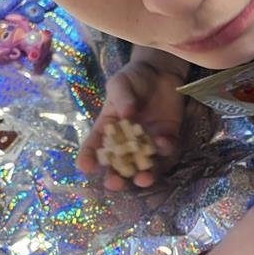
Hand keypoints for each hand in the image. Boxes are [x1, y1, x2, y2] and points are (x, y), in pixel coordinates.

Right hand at [77, 51, 186, 190]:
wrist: (160, 71)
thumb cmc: (133, 78)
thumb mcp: (121, 83)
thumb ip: (122, 97)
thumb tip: (127, 114)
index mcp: (108, 128)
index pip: (95, 146)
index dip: (88, 158)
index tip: (85, 167)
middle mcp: (127, 141)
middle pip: (118, 165)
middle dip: (115, 177)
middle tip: (114, 183)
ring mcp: (148, 142)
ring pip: (144, 166)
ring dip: (143, 175)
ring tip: (142, 179)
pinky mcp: (168, 137)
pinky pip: (167, 151)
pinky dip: (165, 150)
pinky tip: (162, 143)